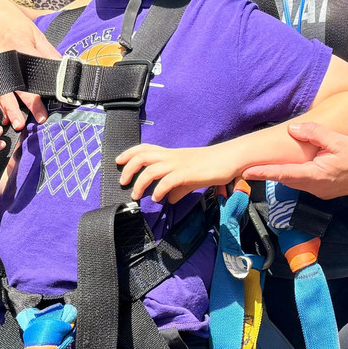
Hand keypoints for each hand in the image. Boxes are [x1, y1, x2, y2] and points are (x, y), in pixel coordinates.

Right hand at [0, 0, 60, 129]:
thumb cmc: (19, 25)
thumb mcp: (37, 34)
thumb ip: (49, 53)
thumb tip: (65, 70)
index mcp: (20, 47)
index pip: (33, 75)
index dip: (39, 94)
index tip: (44, 110)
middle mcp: (5, 58)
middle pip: (15, 86)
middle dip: (24, 105)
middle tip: (34, 120)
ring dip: (6, 109)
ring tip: (12, 123)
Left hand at [117, 144, 234, 203]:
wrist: (228, 159)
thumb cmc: (210, 166)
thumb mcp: (189, 178)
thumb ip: (177, 188)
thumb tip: (168, 199)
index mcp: (171, 155)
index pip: (145, 148)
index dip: (129, 153)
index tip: (118, 161)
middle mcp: (172, 156)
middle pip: (143, 156)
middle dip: (128, 168)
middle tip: (123, 182)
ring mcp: (179, 164)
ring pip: (151, 168)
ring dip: (140, 183)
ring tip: (136, 195)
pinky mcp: (188, 173)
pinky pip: (168, 180)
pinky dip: (158, 190)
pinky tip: (157, 199)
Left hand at [240, 122, 347, 199]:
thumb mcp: (338, 140)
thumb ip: (315, 133)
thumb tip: (293, 128)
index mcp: (317, 175)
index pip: (285, 174)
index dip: (265, 172)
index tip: (247, 172)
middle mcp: (315, 187)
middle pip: (285, 179)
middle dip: (266, 173)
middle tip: (246, 167)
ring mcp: (318, 190)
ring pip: (293, 181)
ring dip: (278, 174)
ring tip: (260, 166)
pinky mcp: (322, 189)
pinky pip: (302, 182)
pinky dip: (291, 175)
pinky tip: (286, 167)